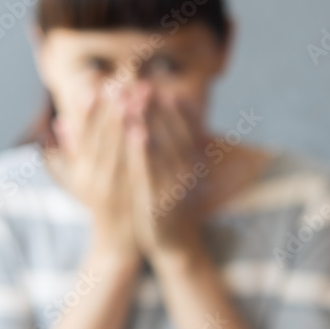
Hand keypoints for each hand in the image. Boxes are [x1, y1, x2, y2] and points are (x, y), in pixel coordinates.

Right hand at [45, 83, 139, 262]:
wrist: (119, 244)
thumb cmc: (101, 206)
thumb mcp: (80, 179)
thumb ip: (71, 152)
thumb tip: (58, 122)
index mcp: (81, 173)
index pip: (84, 135)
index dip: (90, 110)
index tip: (96, 84)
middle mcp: (93, 181)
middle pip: (103, 138)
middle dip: (112, 108)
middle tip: (120, 82)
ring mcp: (115, 192)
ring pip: (121, 150)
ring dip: (128, 121)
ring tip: (137, 95)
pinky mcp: (136, 199)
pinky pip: (139, 169)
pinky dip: (141, 149)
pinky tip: (145, 129)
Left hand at [125, 86, 208, 260]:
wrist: (174, 243)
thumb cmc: (172, 202)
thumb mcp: (181, 174)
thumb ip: (181, 147)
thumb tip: (178, 116)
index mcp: (194, 165)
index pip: (188, 131)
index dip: (176, 110)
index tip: (164, 89)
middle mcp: (189, 173)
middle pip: (174, 134)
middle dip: (157, 109)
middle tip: (144, 85)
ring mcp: (176, 187)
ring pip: (162, 148)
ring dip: (148, 122)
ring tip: (135, 99)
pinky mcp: (161, 200)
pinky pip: (150, 170)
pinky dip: (143, 150)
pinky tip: (134, 132)